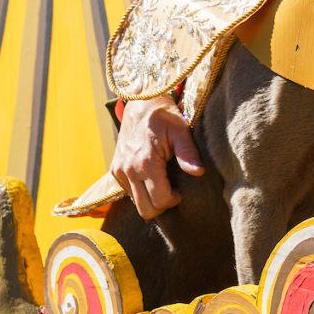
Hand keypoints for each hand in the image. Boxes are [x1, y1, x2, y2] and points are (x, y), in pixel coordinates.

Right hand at [110, 95, 203, 219]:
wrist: (142, 104)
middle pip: (145, 209)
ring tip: (164, 182)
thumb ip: (188, 153)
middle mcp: (128, 170)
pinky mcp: (114, 170)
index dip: (174, 200)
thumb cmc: (164, 116)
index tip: (181, 190)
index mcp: (146, 162)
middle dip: (162, 205)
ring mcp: (119, 171)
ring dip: (151, 198)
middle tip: (173, 191)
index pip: (159, 200)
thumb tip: (198, 172)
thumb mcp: (180, 130)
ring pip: (136, 203)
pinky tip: (152, 178)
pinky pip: (128, 192)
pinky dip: (141, 191)